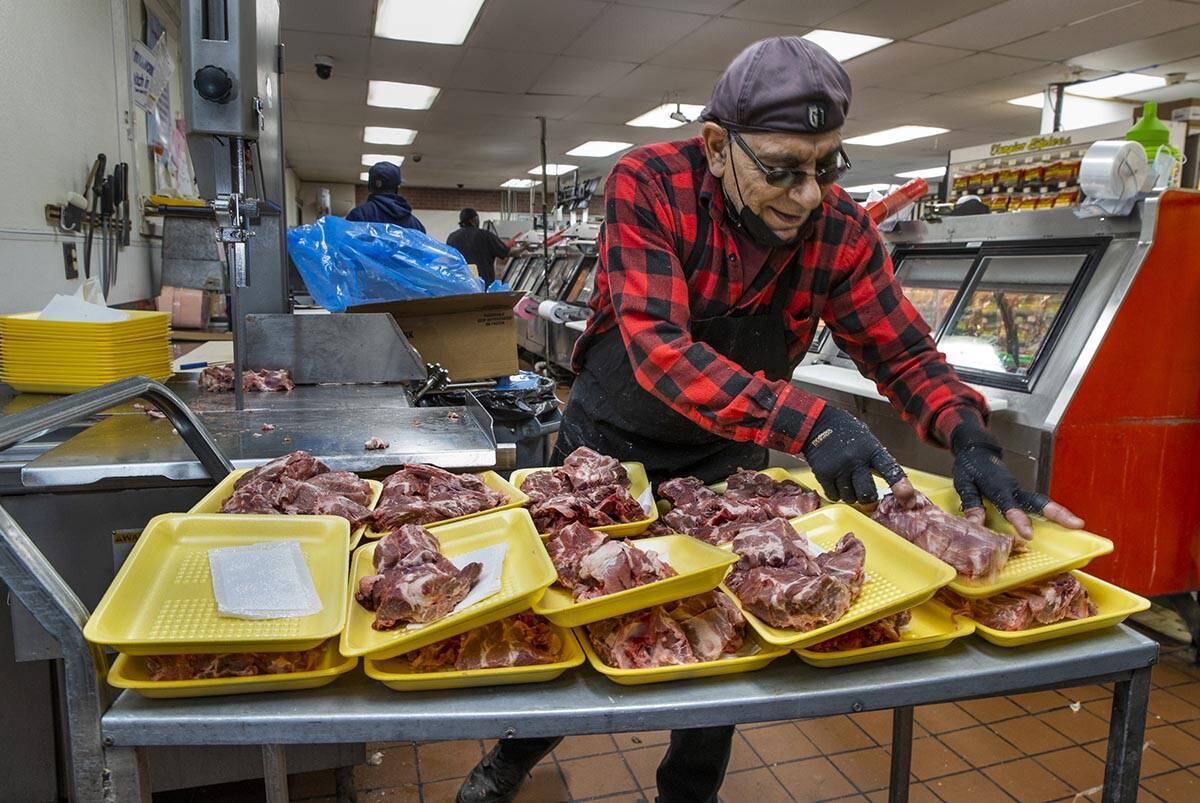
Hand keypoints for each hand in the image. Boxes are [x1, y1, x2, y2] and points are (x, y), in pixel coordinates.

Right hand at [801, 405, 915, 506]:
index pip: (890, 470)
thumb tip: (893, 483)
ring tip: (848, 483)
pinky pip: (834, 495)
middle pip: (867, 493)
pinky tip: (837, 482)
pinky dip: (837, 493)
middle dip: (870, 500)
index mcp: (872, 450)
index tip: (908, 500)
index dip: (901, 487)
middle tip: (869, 498)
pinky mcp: (823, 473)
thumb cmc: (846, 432)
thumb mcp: (867, 440)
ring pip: (850, 498)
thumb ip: (876, 460)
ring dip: (852, 496)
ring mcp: (839, 468)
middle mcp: (856, 459)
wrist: (817, 423)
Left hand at [952, 424, 1083, 538]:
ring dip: (1059, 512)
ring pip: (1041, 501)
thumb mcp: (964, 484)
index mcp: (998, 487)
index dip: (1019, 520)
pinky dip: (1050, 512)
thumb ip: (971, 503)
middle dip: (1057, 513)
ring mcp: (1019, 490)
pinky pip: (1036, 503)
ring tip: (1077, 524)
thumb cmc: (970, 466)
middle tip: (1076, 524)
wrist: (977, 449)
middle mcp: (1013, 489)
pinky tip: (1061, 521)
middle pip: (1037, 501)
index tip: (1029, 535)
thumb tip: (976, 524)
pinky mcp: (1020, 493)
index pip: (1010, 506)